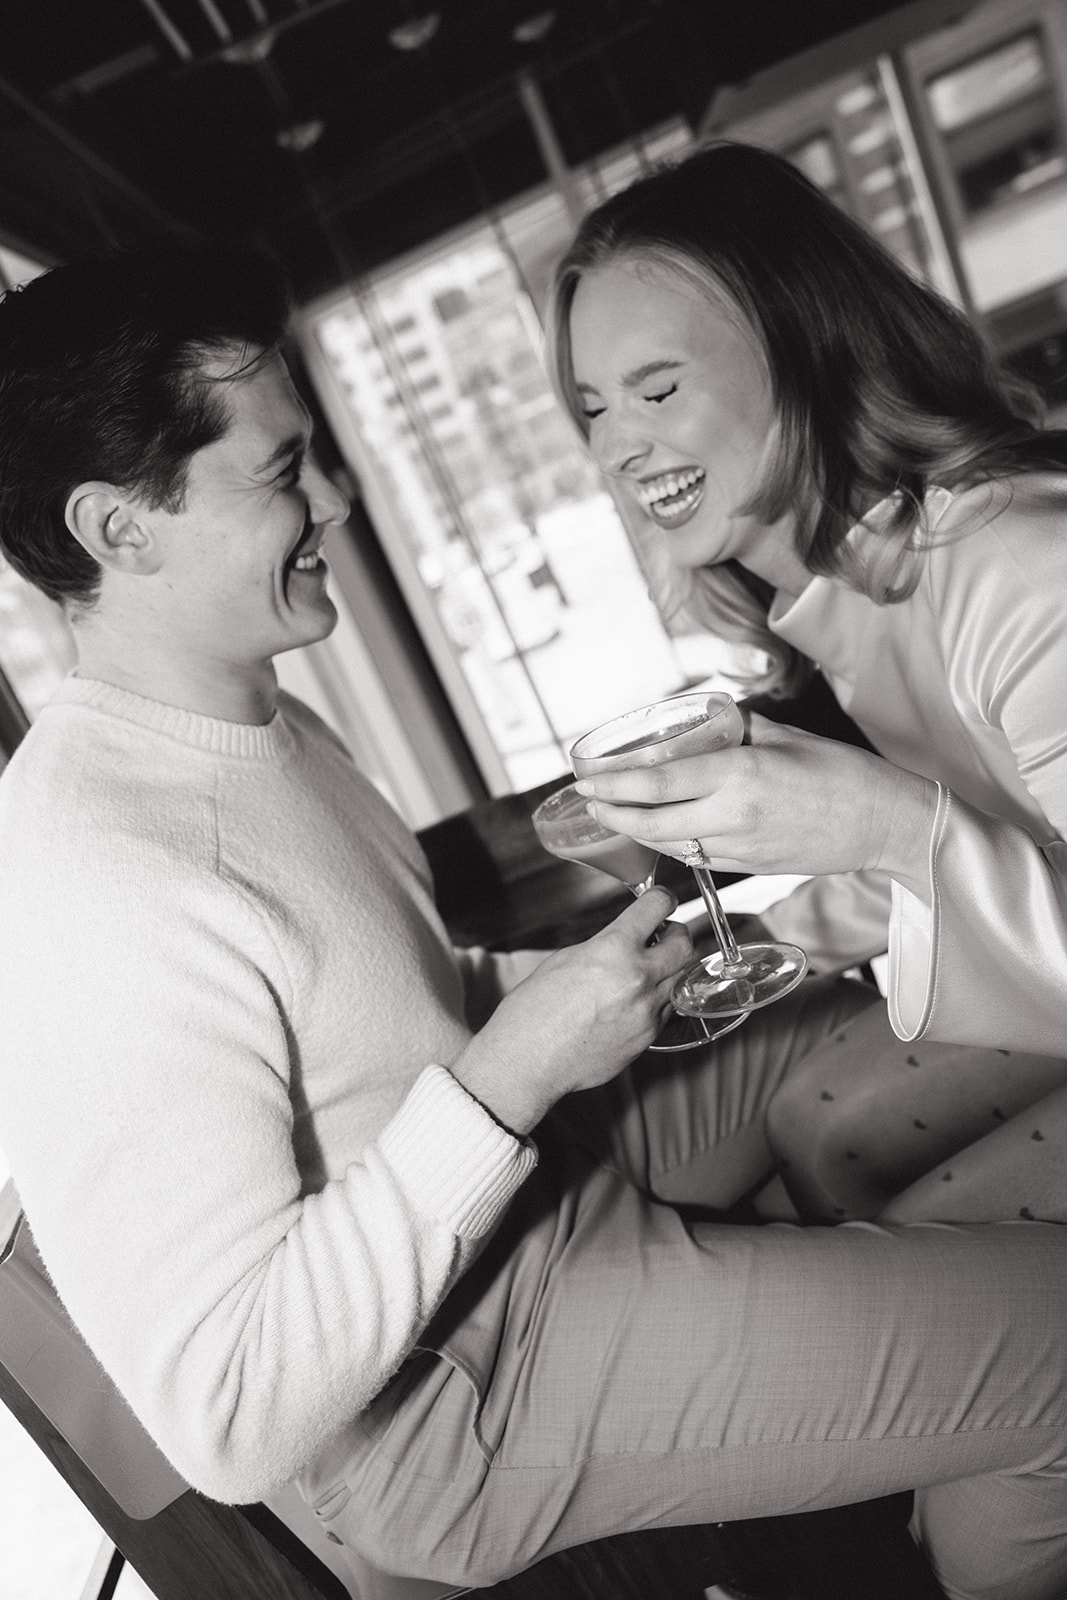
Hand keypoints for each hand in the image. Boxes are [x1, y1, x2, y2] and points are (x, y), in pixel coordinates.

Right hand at [451, 887, 691, 1134]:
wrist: (529, 1061)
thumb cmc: (534, 1011)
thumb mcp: (565, 959)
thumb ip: (603, 946)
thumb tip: (626, 940)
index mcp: (613, 950)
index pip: (656, 907)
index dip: (661, 899)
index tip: (662, 900)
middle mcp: (637, 978)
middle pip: (684, 944)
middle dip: (675, 935)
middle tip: (661, 936)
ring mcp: (647, 1010)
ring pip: (679, 978)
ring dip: (666, 969)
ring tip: (642, 972)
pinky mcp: (648, 1037)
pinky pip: (666, 1009)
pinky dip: (657, 1000)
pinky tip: (633, 1002)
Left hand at [575, 713, 938, 893]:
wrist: (883, 822)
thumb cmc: (842, 772)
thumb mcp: (786, 737)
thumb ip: (740, 730)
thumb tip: (710, 720)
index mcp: (739, 776)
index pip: (658, 782)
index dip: (615, 786)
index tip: (586, 782)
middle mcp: (733, 816)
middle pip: (652, 823)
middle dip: (614, 815)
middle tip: (589, 803)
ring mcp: (741, 848)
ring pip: (671, 846)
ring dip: (639, 832)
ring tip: (616, 815)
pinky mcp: (752, 868)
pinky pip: (698, 859)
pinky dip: (673, 845)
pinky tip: (662, 832)